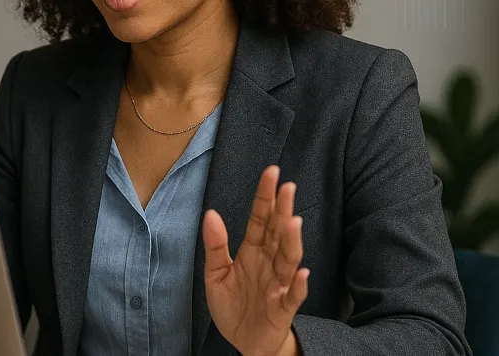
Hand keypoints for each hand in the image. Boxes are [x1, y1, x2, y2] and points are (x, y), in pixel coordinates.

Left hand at [202, 165, 308, 355]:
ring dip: (292, 242)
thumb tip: (210, 213)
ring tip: (293, 221)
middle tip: (287, 186)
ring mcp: (277, 285)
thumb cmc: (233, 304)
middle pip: (278, 233)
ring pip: (288, 260)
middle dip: (283, 210)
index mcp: (253, 251)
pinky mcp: (282, 308)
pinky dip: (298, 285)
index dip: (265, 197)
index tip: (271, 173)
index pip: (261, 219)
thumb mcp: (215, 273)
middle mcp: (268, 263)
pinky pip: (293, 296)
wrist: (243, 340)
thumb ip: (215, 244)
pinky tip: (302, 273)